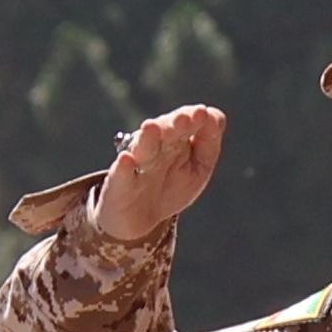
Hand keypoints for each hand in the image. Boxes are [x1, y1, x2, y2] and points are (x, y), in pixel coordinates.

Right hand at [91, 105, 225, 239]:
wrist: (138, 217)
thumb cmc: (171, 186)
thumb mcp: (198, 167)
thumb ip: (208, 142)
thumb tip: (213, 116)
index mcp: (175, 138)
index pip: (185, 122)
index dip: (193, 118)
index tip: (201, 114)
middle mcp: (155, 146)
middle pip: (165, 132)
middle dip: (174, 125)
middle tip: (183, 119)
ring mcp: (136, 164)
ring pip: (143, 149)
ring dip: (148, 139)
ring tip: (151, 127)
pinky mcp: (119, 184)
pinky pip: (120, 175)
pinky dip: (123, 168)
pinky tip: (127, 160)